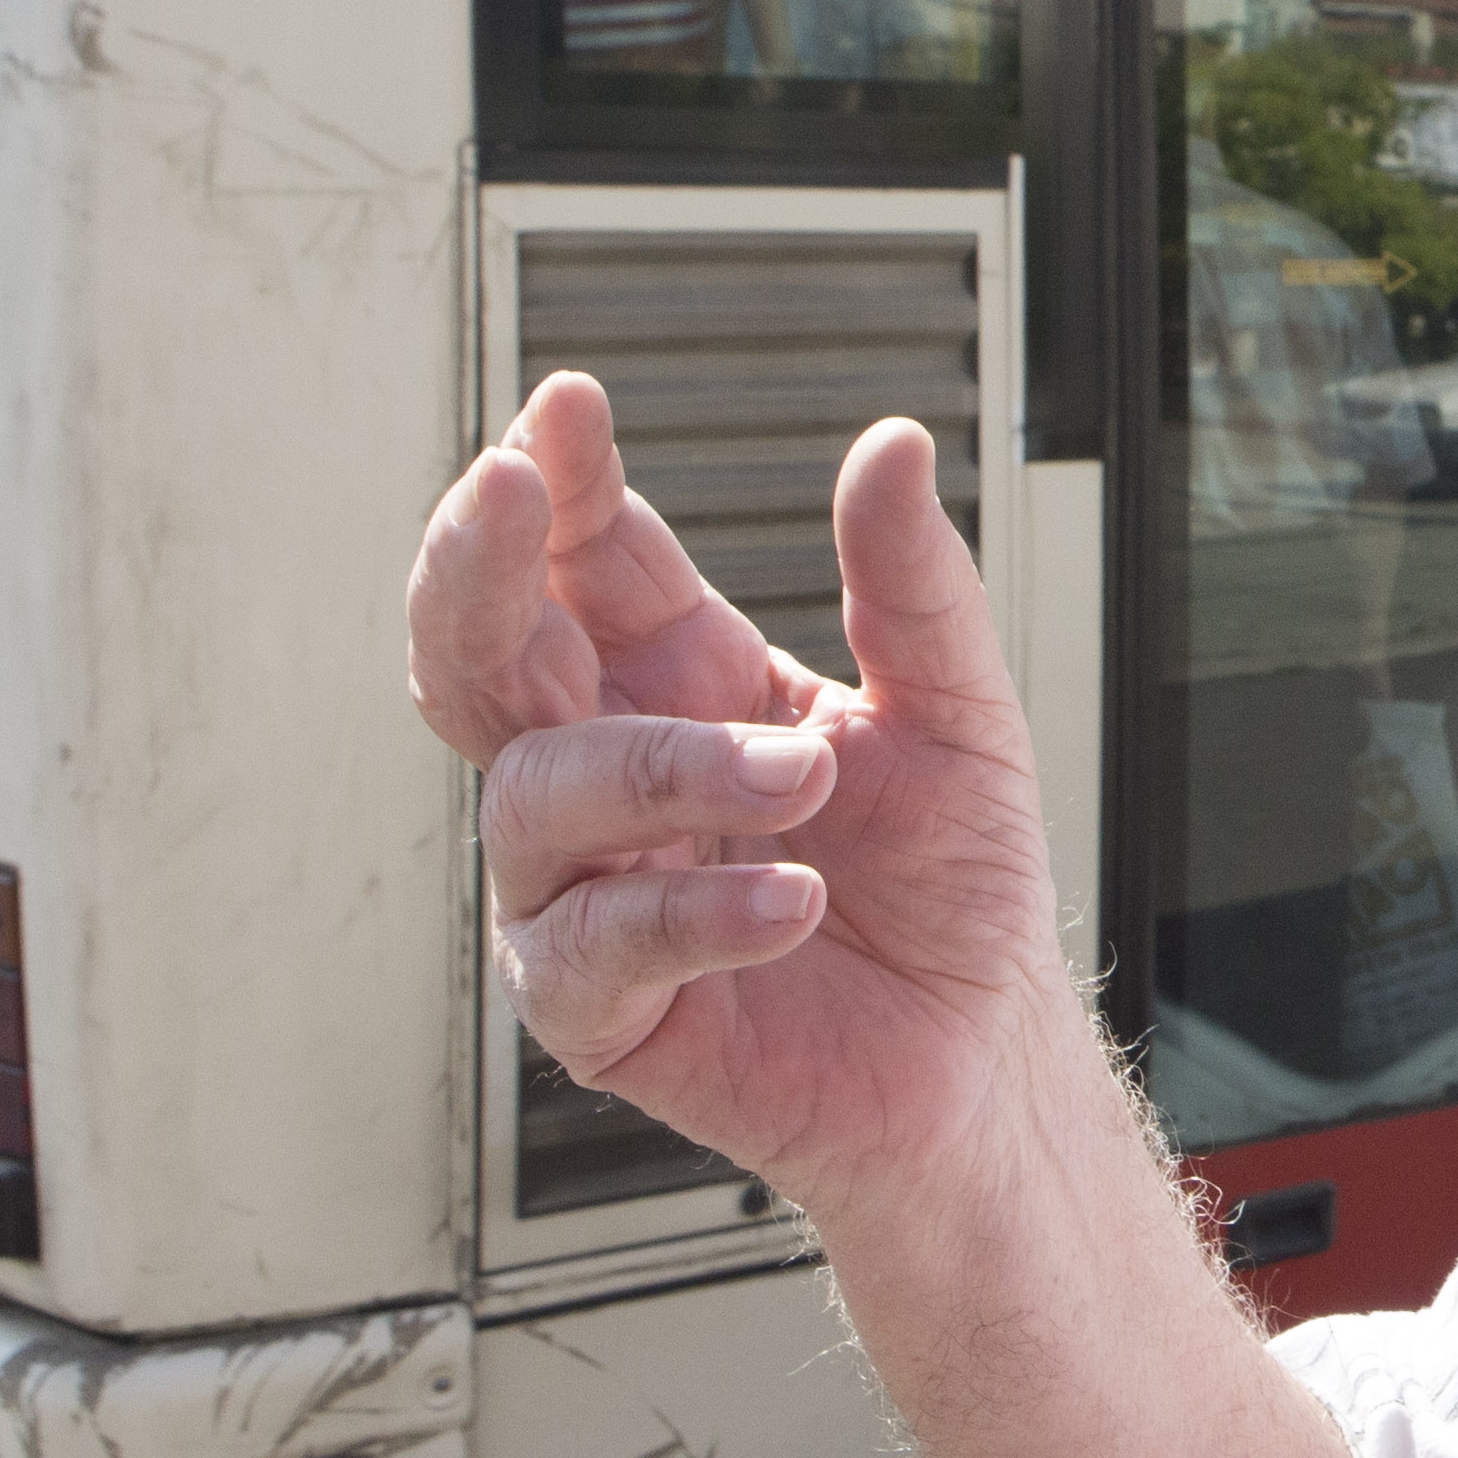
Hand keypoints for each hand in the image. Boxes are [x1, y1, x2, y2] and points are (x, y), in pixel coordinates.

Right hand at [406, 373, 1070, 1214]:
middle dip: (471, 566)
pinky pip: (594, 946)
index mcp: (680, 679)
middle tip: (504, 494)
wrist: (985, 1049)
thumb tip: (890, 445)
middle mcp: (610, 775)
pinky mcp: (599, 1010)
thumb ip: (914, 583)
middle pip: (477, 657)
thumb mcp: (957, 711)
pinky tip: (792, 904)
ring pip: (542, 795)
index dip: (555, 481)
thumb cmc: (953, 887)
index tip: (562, 409)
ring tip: (806, 772)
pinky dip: (693, 913)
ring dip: (669, 766)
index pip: (582, 560)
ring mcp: (586, 889)